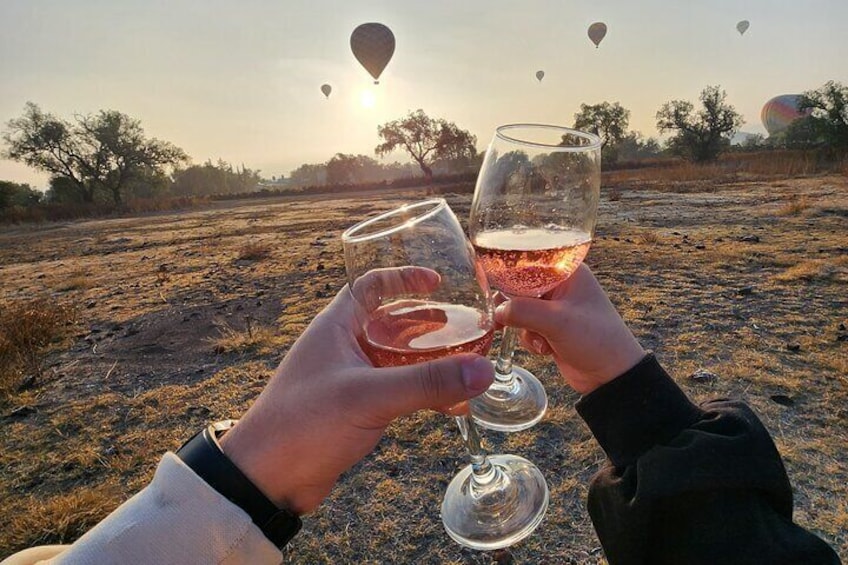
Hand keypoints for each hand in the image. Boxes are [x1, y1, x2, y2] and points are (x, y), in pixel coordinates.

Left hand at [219, 277, 493, 514]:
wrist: (267, 478)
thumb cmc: (305, 422)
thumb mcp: (369, 396)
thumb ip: (427, 383)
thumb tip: (483, 370)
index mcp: (337, 326)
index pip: (372, 285)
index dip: (404, 278)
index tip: (438, 281)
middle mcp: (345, 346)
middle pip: (395, 323)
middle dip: (432, 326)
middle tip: (468, 328)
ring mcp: (351, 378)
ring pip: (400, 360)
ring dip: (433, 362)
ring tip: (469, 365)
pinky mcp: (357, 409)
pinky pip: (399, 392)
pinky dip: (425, 395)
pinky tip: (454, 407)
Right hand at [494, 264, 644, 394]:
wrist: (611, 375)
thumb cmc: (596, 340)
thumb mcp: (558, 322)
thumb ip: (523, 311)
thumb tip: (496, 311)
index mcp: (565, 272)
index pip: (526, 263)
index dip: (507, 276)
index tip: (492, 291)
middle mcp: (558, 285)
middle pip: (518, 287)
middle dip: (513, 308)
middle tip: (502, 320)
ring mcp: (553, 307)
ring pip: (518, 309)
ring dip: (524, 328)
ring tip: (541, 340)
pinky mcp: (548, 327)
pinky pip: (525, 327)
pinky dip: (530, 339)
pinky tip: (545, 349)